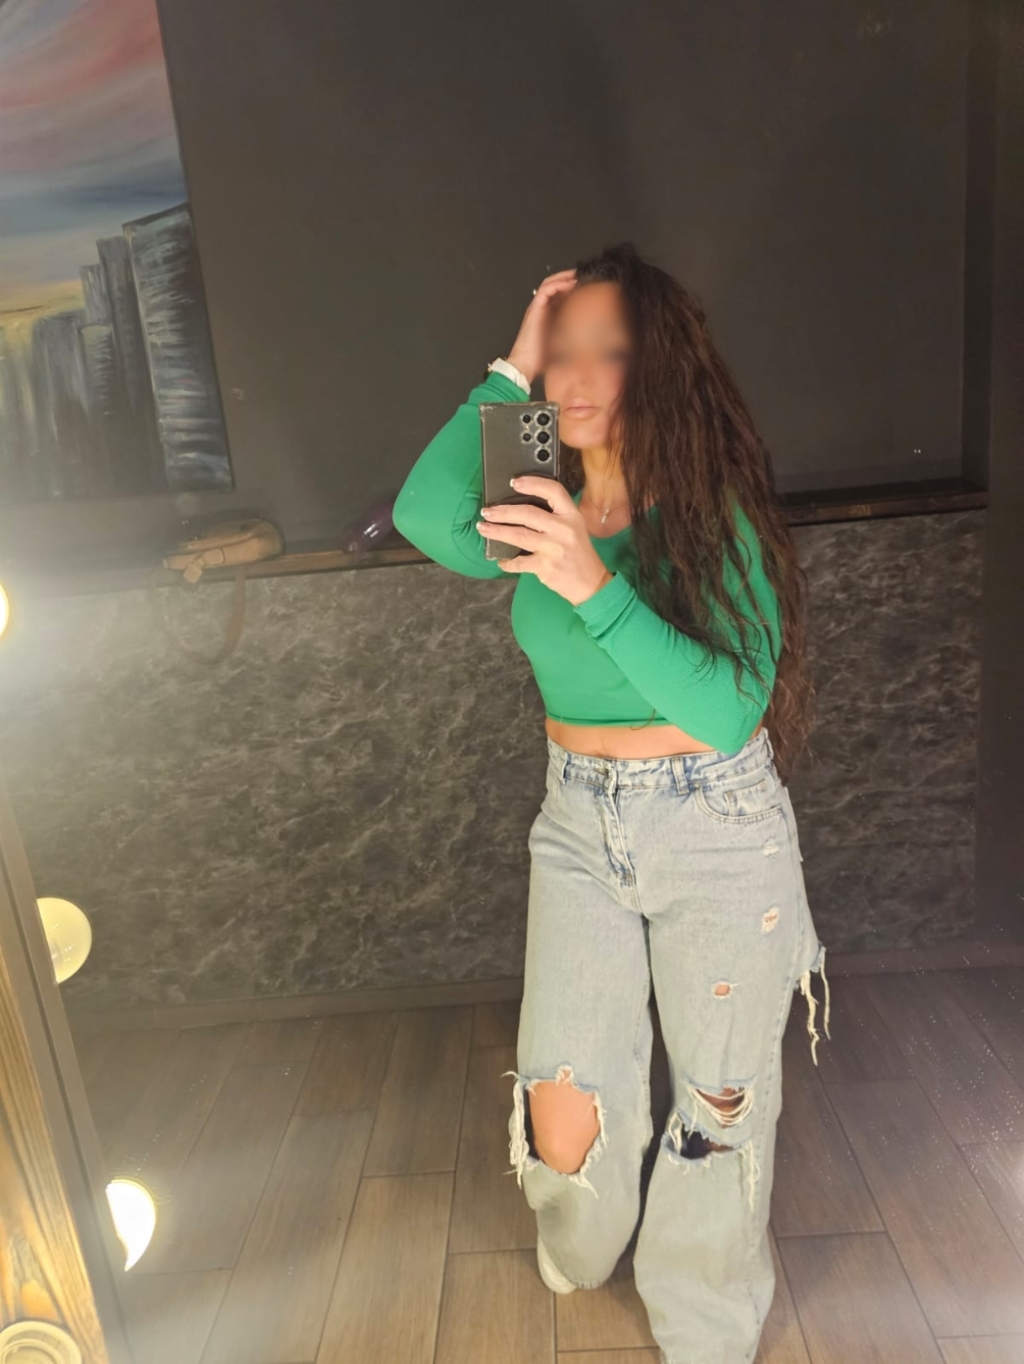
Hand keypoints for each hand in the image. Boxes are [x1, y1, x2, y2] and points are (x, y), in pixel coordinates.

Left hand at [477, 476, 614, 605]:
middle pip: (528, 513)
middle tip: (487, 511)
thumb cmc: (579, 553)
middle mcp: (563, 529)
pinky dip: (507, 562)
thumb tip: (521, 508)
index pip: (553, 491)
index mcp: (572, 516)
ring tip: (483, 528)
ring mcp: (553, 549)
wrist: (591, 583)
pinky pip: (519, 562)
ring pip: (518, 536)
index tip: (514, 482)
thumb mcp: (575, 528)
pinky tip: (501, 560)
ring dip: (497, 532)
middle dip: (503, 512)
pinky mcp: (545, 567)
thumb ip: (555, 516)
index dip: (533, 483)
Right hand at [506, 268, 576, 384]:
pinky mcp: (535, 309)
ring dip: (564, 278)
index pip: (559, 294)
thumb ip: (573, 334)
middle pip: (554, 285)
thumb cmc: (541, 358)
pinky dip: (557, 285)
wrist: (525, 365)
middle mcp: (541, 309)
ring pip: (549, 284)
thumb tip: (592, 335)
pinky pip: (545, 290)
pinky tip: (569, 284)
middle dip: (568, 278)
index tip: (585, 285)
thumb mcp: (563, 343)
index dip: (571, 287)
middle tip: (583, 274)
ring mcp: (537, 308)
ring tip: (577, 275)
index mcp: (548, 315)